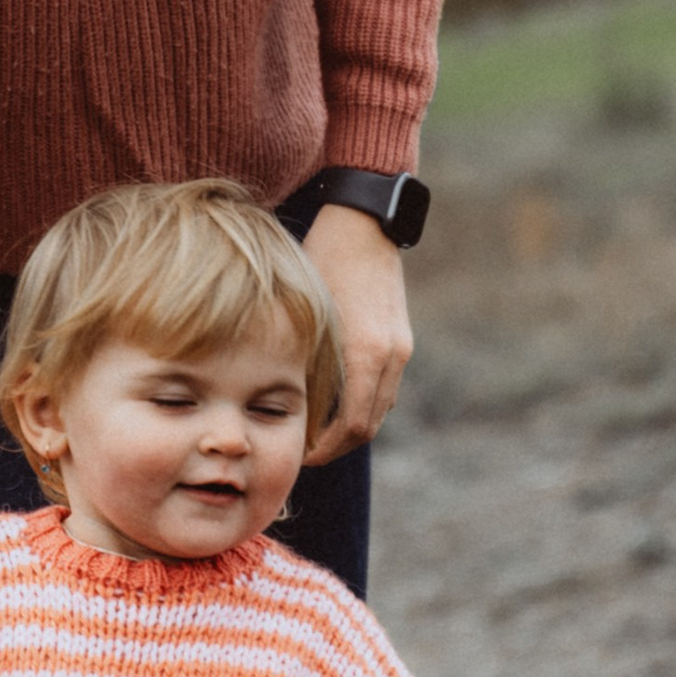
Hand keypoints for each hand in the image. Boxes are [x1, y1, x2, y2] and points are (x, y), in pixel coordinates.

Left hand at [301, 203, 413, 460]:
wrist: (364, 223)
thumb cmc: (320, 259)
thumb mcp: (302, 312)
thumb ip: (298, 359)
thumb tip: (274, 405)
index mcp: (364, 353)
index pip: (351, 428)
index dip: (323, 450)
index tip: (297, 453)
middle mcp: (389, 356)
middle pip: (369, 426)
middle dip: (336, 445)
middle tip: (302, 449)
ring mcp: (400, 348)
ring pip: (379, 408)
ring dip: (350, 424)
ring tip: (314, 426)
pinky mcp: (401, 339)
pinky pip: (384, 386)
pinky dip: (361, 400)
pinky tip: (332, 395)